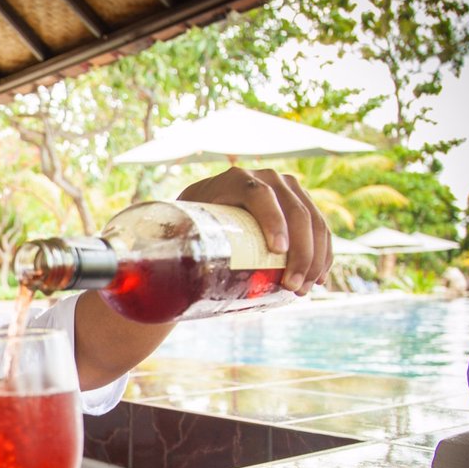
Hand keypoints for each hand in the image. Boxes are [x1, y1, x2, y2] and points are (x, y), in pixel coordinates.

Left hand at [177, 167, 330, 294]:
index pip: (258, 195)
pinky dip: (324, 252)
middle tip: (293, 287)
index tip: (277, 251)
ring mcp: (286, 188)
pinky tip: (321, 277)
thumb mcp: (179, 226)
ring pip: (312, 219)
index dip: (272, 221)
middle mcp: (265, 177)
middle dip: (300, 251)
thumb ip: (169, 239)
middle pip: (292, 210)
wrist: (203, 214)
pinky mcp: (299, 203)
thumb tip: (144, 273)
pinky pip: (320, 226)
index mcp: (232, 179)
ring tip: (305, 289)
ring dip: (315, 257)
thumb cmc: (185, 226)